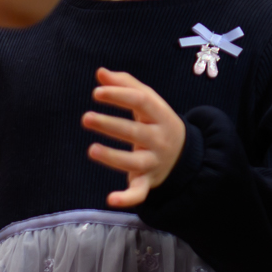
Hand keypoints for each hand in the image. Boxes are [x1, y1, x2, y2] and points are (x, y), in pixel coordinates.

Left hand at [85, 68, 187, 206]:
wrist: (185, 154)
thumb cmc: (157, 122)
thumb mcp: (150, 101)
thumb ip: (126, 85)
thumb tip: (100, 72)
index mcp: (161, 116)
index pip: (141, 102)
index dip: (119, 96)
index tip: (96, 93)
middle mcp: (160, 140)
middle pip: (136, 132)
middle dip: (111, 125)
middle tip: (86, 118)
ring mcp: (154, 162)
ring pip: (134, 162)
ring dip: (113, 157)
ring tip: (92, 150)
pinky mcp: (147, 182)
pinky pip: (139, 192)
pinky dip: (128, 198)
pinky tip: (111, 199)